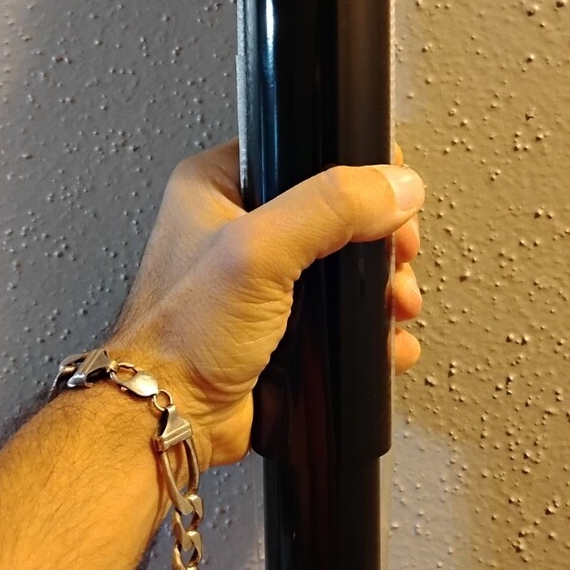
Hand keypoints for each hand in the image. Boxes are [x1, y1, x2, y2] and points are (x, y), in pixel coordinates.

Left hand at [110, 140, 424, 470]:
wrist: (171, 418)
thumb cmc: (183, 338)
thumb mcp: (258, 252)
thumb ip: (330, 208)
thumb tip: (395, 186)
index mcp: (218, 187)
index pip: (302, 150)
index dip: (356, 170)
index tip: (389, 195)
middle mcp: (237, 226)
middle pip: (336, 212)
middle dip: (379, 239)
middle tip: (397, 259)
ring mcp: (258, 279)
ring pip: (342, 266)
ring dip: (378, 287)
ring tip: (396, 306)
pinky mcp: (277, 325)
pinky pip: (337, 315)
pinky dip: (366, 328)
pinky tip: (385, 341)